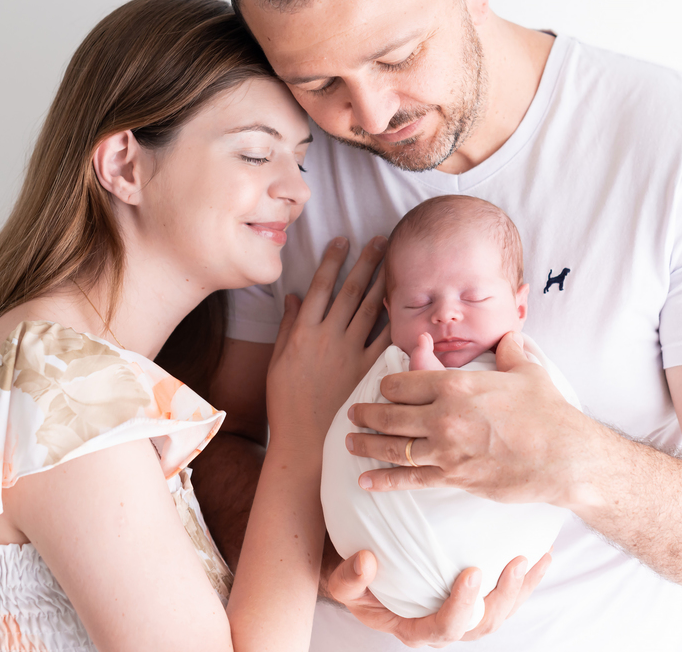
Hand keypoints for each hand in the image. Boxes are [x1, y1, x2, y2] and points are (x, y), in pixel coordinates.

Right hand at [266, 236, 390, 447]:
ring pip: (370, 309)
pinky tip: (403, 304)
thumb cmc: (286, 404)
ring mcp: (350, 353)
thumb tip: (292, 296)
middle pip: (350, 290)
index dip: (332, 260)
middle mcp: (327, 336)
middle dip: (365, 261)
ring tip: (393, 262)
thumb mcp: (277, 362)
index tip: (342, 240)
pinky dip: (393, 320)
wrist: (305, 442)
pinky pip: (385, 339)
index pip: (320, 286)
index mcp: (302, 332)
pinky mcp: (368, 370)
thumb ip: (287, 327)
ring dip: (382, 282)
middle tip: (380, 240)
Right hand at [327, 549, 551, 647]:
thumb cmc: (353, 578)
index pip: (443, 627)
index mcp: (414, 627)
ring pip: (499, 611)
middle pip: (482, 624)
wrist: (361, 575)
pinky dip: (525, 578)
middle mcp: (443, 625)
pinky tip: (541, 554)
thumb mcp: (340, 580)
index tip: (471, 573)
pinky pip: (504, 593)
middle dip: (505, 596)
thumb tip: (366, 562)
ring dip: (522, 588)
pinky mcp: (474, 597)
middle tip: (517, 562)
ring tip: (537, 558)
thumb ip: (350, 578)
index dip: (461, 606)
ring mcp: (462, 613)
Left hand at [347, 332, 592, 506]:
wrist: (563, 456)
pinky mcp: (453, 477)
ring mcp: (446, 450)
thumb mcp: (527, 371)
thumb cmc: (547, 411)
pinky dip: (384, 481)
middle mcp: (443, 416)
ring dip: (367, 445)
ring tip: (350, 443)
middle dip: (366, 414)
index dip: (388, 385)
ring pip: (393, 447)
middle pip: (390, 415)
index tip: (381, 389)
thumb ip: (510, 351)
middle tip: (352, 414)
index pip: (405, 382)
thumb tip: (510, 336)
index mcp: (456, 385)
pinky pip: (410, 480)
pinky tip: (365, 482)